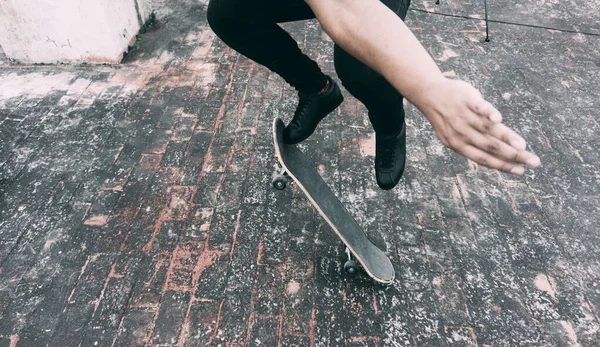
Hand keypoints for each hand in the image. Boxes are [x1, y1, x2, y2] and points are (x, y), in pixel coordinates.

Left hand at [419, 78, 540, 173]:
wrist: (429, 94)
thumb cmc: (448, 118)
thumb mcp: (454, 137)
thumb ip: (473, 147)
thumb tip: (490, 164)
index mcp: (459, 145)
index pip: (483, 158)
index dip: (502, 165)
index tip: (521, 172)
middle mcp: (462, 133)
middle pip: (491, 146)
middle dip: (514, 156)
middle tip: (534, 162)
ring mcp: (465, 116)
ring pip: (488, 129)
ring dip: (506, 138)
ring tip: (523, 146)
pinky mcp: (467, 99)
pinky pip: (479, 107)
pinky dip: (488, 113)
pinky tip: (498, 119)